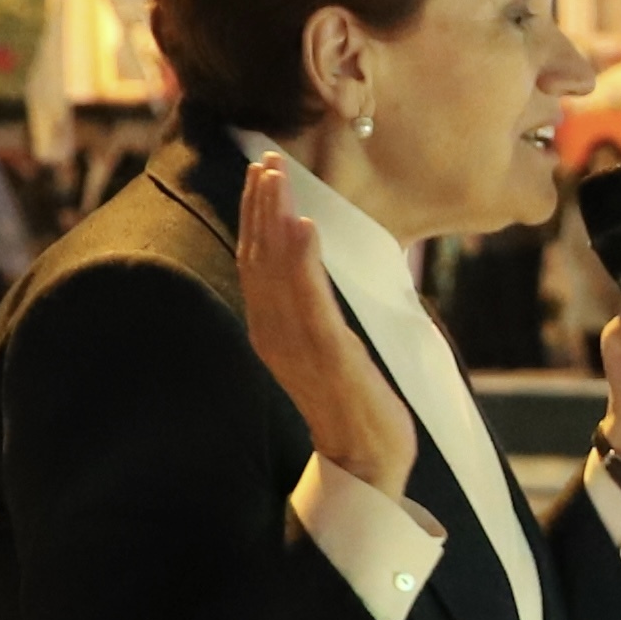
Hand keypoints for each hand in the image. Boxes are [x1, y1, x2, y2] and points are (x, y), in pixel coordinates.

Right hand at [242, 160, 417, 489]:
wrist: (365, 460)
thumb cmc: (350, 403)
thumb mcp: (326, 347)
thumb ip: (312, 310)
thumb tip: (312, 269)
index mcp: (271, 329)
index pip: (255, 261)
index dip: (254, 215)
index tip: (259, 174)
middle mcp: (274, 333)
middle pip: (258, 256)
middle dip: (260, 204)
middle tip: (266, 159)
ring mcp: (297, 345)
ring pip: (277, 269)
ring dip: (275, 217)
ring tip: (276, 176)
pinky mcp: (327, 355)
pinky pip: (310, 300)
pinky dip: (303, 261)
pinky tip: (303, 227)